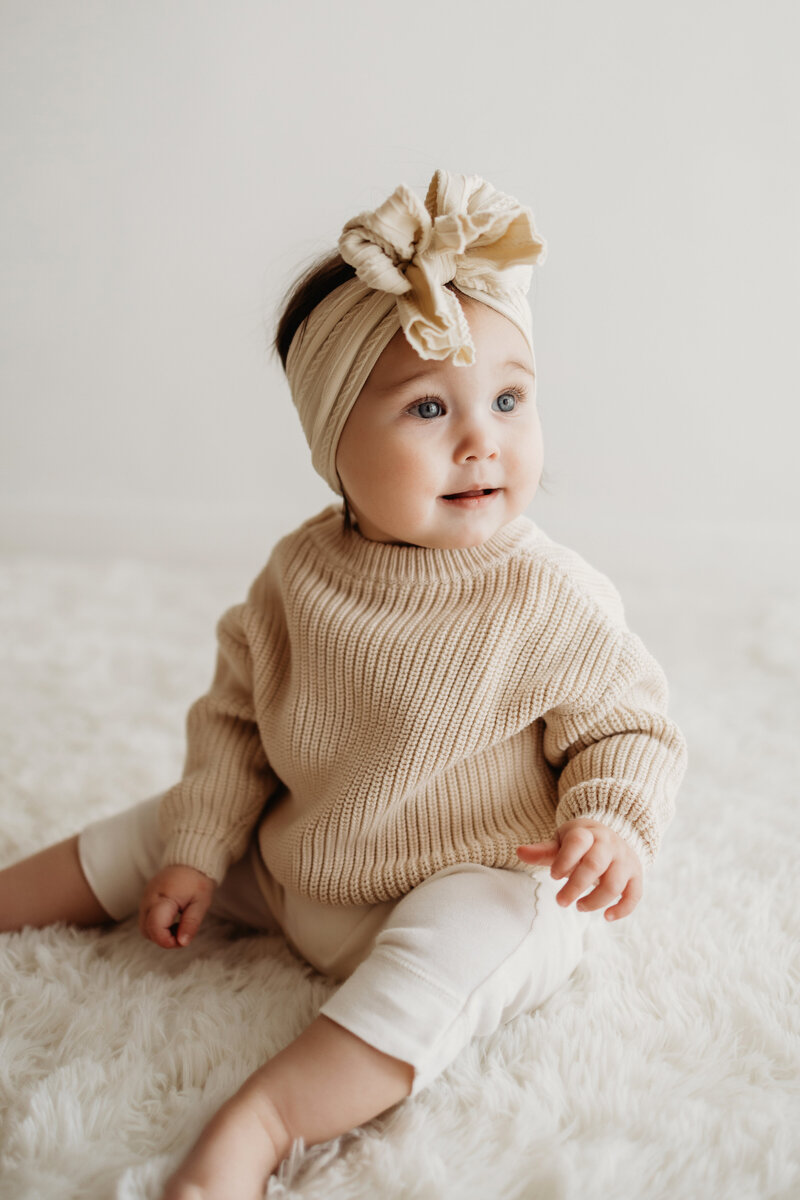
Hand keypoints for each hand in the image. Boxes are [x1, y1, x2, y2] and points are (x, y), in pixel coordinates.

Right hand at [139, 864, 215, 948]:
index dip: (168, 941)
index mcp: (163, 898)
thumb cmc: (197, 881)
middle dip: (164, 939)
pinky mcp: (146, 900)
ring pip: (145, 928)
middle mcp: (149, 899)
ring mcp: (145, 899)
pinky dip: (158, 926)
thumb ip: (191, 923)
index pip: (155, 929)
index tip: (183, 939)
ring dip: (160, 933)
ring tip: (179, 924)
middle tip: (183, 932)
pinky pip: (146, 920)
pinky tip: (173, 919)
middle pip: (147, 931)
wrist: (190, 862)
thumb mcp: (201, 902)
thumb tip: (182, 943)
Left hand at [516, 818, 642, 921]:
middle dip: (575, 886)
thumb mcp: (562, 841)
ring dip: (595, 901)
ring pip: (614, 884)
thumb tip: (519, 852)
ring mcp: (624, 860)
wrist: (613, 834)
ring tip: (579, 907)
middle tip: (560, 901)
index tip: (553, 876)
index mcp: (588, 833)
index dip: (564, 860)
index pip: (578, 842)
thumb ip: (543, 851)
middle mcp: (609, 845)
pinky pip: (635, 894)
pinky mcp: (636, 875)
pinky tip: (606, 917)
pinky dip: (623, 909)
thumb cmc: (581, 842)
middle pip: (595, 866)